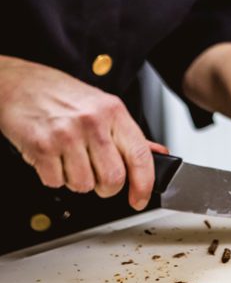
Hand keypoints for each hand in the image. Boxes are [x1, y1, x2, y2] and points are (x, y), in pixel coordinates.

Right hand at [0, 57, 155, 208]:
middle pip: (113, 178)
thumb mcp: (102, 106)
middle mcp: (92, 122)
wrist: (21, 85)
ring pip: (83, 185)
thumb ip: (129, 135)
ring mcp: (66, 135)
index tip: (140, 198)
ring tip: (69, 158)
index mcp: (113, 111)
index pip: (139, 155)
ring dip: (77, 180)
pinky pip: (56, 182)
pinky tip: (53, 156)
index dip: (144, 184)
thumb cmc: (62, 95)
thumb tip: (156, 153)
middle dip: (106, 187)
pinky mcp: (42, 147)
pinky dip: (54, 176)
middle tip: (97, 175)